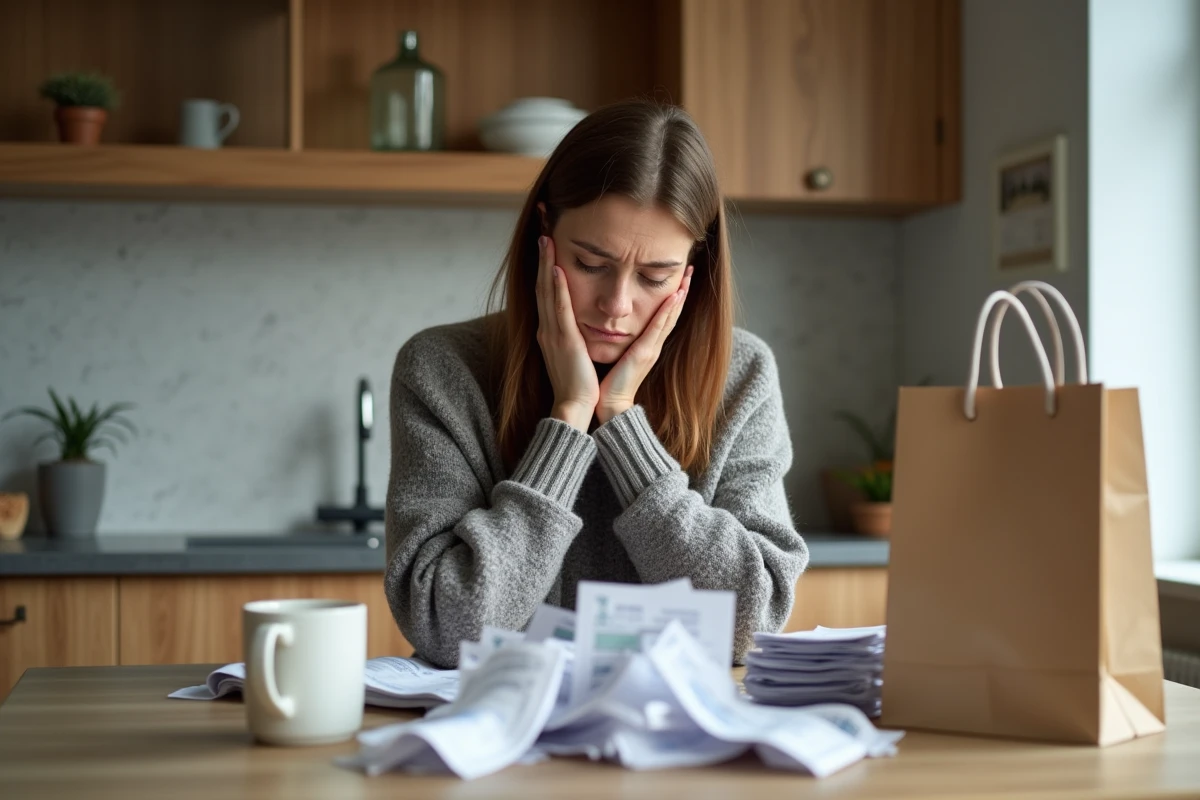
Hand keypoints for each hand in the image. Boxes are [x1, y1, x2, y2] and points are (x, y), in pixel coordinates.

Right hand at [535, 235, 598, 431]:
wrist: (575, 407)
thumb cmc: (578, 384)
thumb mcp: (573, 353)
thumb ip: (572, 335)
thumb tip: (577, 322)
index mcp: (550, 331)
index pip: (546, 291)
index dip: (544, 265)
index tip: (546, 242)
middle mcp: (547, 328)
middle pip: (541, 285)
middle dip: (541, 256)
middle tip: (541, 229)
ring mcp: (553, 333)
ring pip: (546, 292)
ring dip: (545, 263)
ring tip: (545, 238)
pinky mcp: (563, 340)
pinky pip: (559, 309)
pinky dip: (556, 288)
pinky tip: (554, 268)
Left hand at [596, 265, 692, 424]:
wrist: (610, 406)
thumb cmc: (608, 384)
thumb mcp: (617, 356)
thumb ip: (620, 343)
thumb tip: (613, 328)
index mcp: (646, 346)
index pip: (663, 316)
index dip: (673, 298)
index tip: (679, 278)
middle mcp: (653, 346)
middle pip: (672, 313)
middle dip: (682, 291)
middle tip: (690, 270)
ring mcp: (651, 349)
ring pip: (669, 317)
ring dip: (680, 296)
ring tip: (688, 277)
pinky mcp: (644, 353)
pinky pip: (658, 328)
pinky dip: (668, 311)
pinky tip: (675, 296)